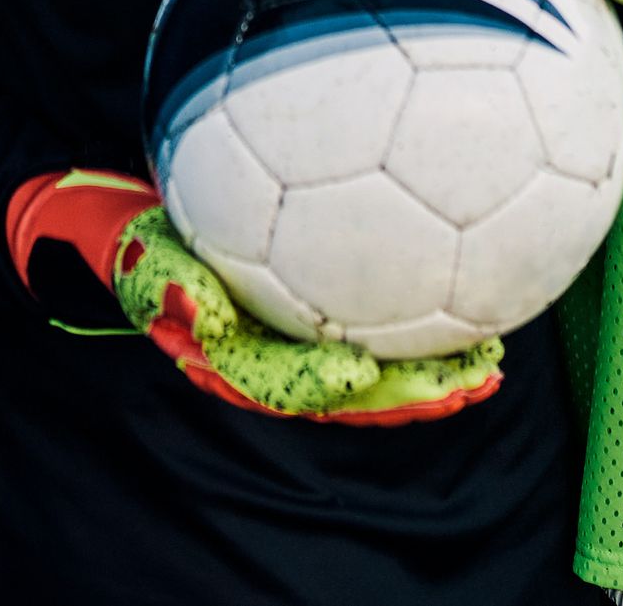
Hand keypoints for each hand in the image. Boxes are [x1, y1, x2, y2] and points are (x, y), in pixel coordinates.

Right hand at [5, 170, 504, 425]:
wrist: (131, 228)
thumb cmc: (134, 238)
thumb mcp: (138, 255)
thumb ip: (165, 282)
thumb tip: (200, 311)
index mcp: (229, 358)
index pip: (281, 382)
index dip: (322, 385)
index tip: (363, 373)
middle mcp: (273, 362)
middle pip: (349, 393)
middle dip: (410, 394)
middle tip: (472, 379)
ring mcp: (300, 345)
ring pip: (375, 375)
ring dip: (433, 374)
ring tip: (491, 364)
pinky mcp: (318, 321)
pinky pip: (378, 337)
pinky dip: (423, 335)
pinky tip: (471, 318)